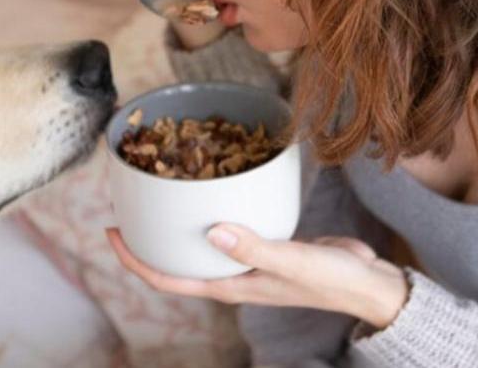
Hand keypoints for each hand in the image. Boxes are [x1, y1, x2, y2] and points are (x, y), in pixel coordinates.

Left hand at [106, 224, 409, 328]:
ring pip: (200, 245)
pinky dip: (212, 212)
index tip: (111, 234)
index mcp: (229, 286)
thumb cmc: (329, 279)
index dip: (134, 260)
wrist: (366, 282)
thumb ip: (252, 247)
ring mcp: (248, 261)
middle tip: (128, 207)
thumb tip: (212, 231)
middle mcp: (232, 276)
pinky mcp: (266, 244)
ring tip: (161, 194)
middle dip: (149, 240)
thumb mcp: (290, 260)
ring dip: (179, 226)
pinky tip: (214, 190)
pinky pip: (228, 228)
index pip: (167, 278)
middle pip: (176, 262)